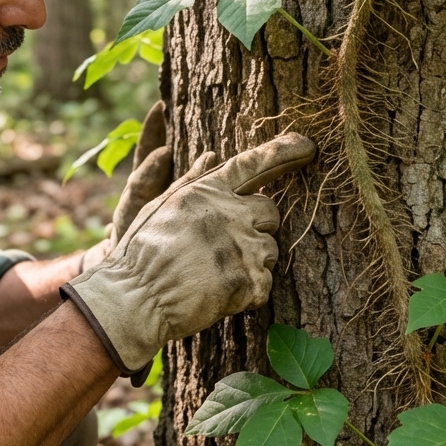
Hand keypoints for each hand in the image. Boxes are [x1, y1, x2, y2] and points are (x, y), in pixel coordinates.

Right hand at [62, 132, 315, 374]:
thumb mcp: (160, 206)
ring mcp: (241, 248)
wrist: (136, 299)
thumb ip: (192, 181)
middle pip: (271, 212)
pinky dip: (248, 292)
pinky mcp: (248, 282)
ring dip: (252, 262)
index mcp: (207, 192)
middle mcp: (229, 214)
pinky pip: (265, 284)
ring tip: (215, 274)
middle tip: (228, 246)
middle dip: (258, 227)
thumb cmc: (142, 253)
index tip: (309, 146)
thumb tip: (212, 154)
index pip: (254, 163)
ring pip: (271, 250)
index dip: (285, 151)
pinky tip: (219, 293)